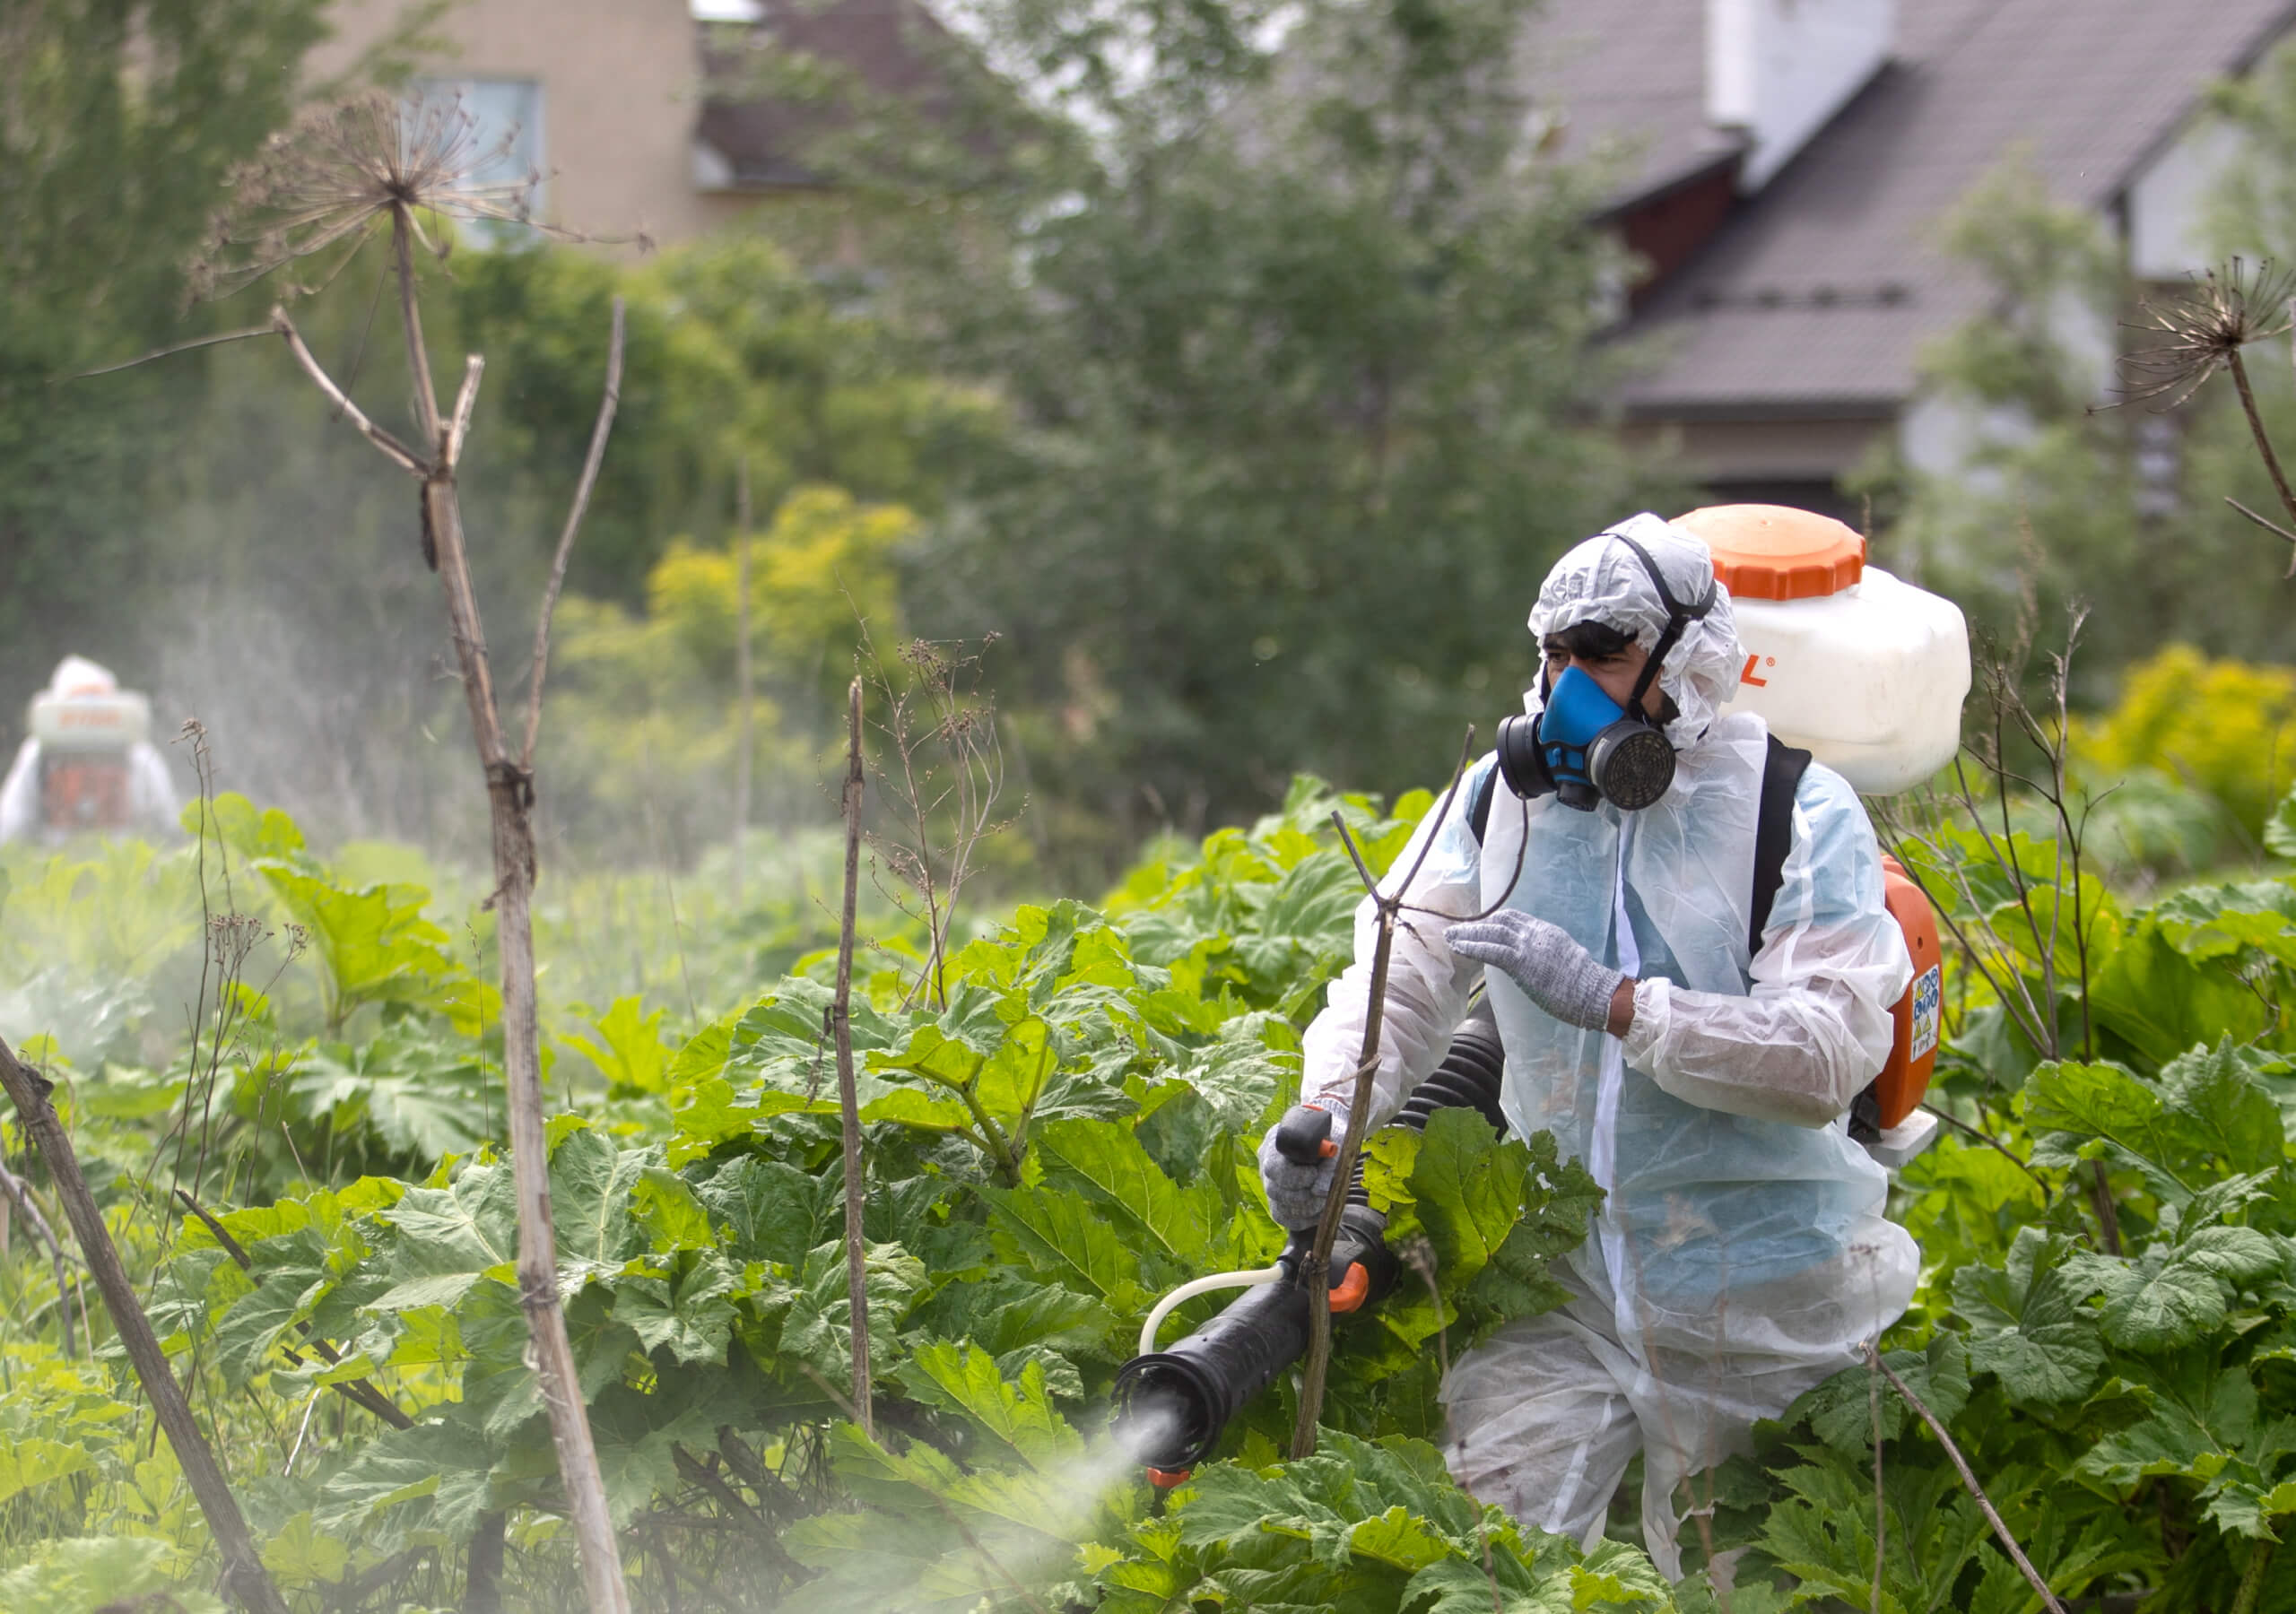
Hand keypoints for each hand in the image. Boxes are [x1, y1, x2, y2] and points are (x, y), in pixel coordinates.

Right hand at [1257, 1096, 1347, 1227]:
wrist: (1334, 1140)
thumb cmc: (1335, 1136)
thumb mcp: (1336, 1142)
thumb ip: (1330, 1163)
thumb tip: (1319, 1191)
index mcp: (1276, 1143)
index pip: (1274, 1167)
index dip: (1295, 1177)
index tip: (1314, 1173)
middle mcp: (1268, 1163)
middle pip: (1274, 1191)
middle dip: (1304, 1196)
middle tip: (1325, 1192)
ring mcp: (1271, 1183)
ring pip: (1280, 1208)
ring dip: (1307, 1209)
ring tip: (1325, 1199)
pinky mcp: (1279, 1199)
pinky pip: (1285, 1218)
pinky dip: (1304, 1219)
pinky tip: (1319, 1210)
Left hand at [1445, 910, 1624, 1032]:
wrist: (1592, 991)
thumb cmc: (1584, 984)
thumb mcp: (1566, 959)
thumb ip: (1549, 953)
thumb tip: (1538, 959)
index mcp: (1547, 931)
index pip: (1514, 918)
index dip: (1493, 921)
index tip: (1479, 925)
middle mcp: (1535, 933)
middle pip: (1499, 921)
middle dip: (1477, 925)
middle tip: (1457, 930)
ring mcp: (1528, 945)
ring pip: (1491, 932)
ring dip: (1468, 934)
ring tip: (1450, 937)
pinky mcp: (1521, 961)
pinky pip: (1490, 950)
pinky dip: (1472, 948)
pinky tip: (1458, 948)